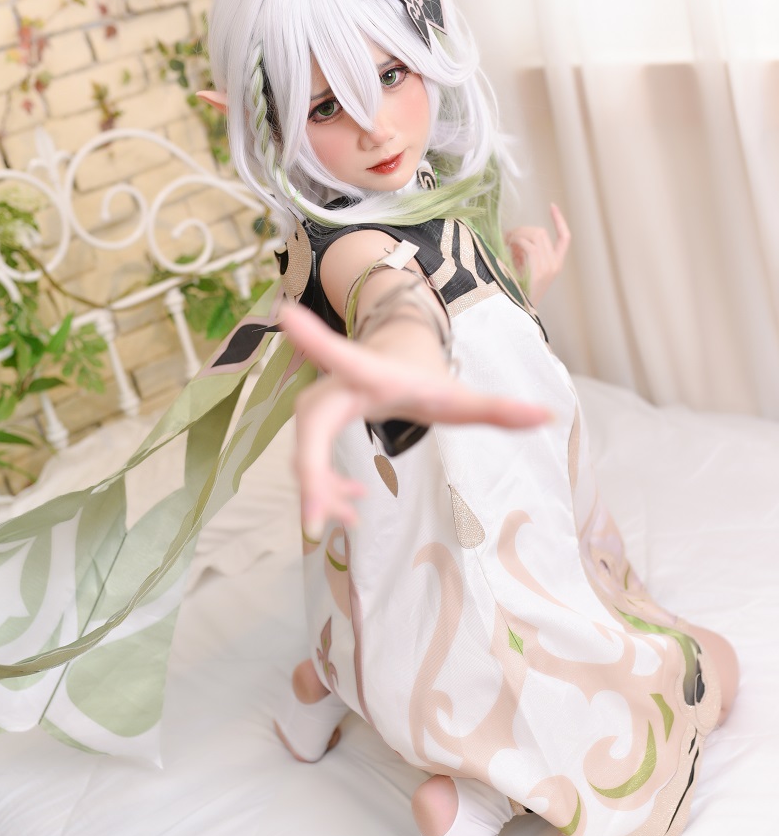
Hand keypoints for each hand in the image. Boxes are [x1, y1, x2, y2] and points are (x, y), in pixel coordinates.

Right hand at [279, 303, 551, 538]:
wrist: (392, 359)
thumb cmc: (423, 378)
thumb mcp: (457, 396)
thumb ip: (498, 409)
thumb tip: (548, 416)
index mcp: (370, 374)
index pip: (342, 357)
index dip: (316, 340)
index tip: (288, 314)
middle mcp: (335, 389)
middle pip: (312, 431)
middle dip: (312, 474)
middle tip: (317, 521)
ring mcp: (317, 409)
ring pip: (305, 456)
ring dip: (322, 493)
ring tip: (350, 521)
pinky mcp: (313, 429)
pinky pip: (308, 465)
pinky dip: (324, 491)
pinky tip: (351, 508)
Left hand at [504, 203, 570, 306]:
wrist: (517, 313)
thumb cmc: (516, 291)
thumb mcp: (524, 269)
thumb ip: (524, 252)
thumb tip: (516, 236)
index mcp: (555, 264)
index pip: (564, 237)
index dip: (559, 220)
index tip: (552, 206)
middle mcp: (555, 263)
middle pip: (541, 232)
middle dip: (522, 230)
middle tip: (506, 238)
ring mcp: (548, 265)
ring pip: (535, 234)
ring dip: (517, 234)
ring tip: (505, 245)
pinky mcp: (539, 267)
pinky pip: (527, 244)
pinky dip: (515, 242)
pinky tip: (506, 249)